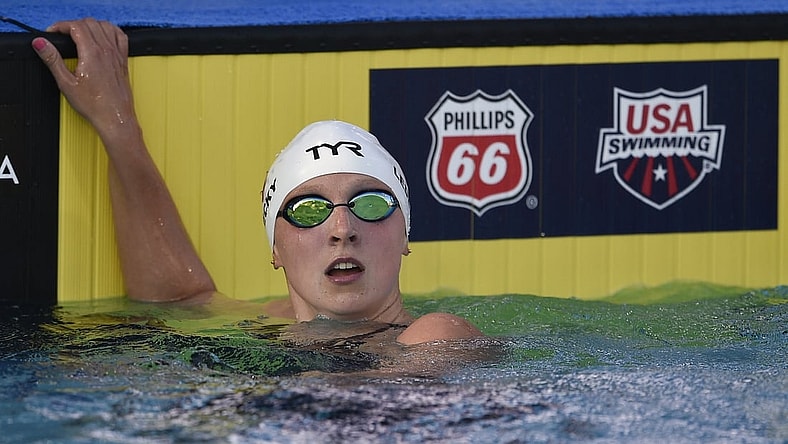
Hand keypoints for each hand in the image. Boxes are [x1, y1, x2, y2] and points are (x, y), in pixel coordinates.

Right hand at [32, 18, 135, 137]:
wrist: (115, 118)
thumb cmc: (95, 105)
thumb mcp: (66, 83)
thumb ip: (52, 60)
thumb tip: (41, 44)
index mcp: (92, 53)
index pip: (76, 26)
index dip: (61, 26)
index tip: (53, 33)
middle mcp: (107, 51)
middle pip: (90, 23)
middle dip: (73, 25)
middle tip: (62, 35)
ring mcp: (117, 55)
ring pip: (105, 26)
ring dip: (91, 25)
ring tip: (79, 34)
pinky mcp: (123, 60)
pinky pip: (120, 36)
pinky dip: (110, 30)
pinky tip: (103, 36)